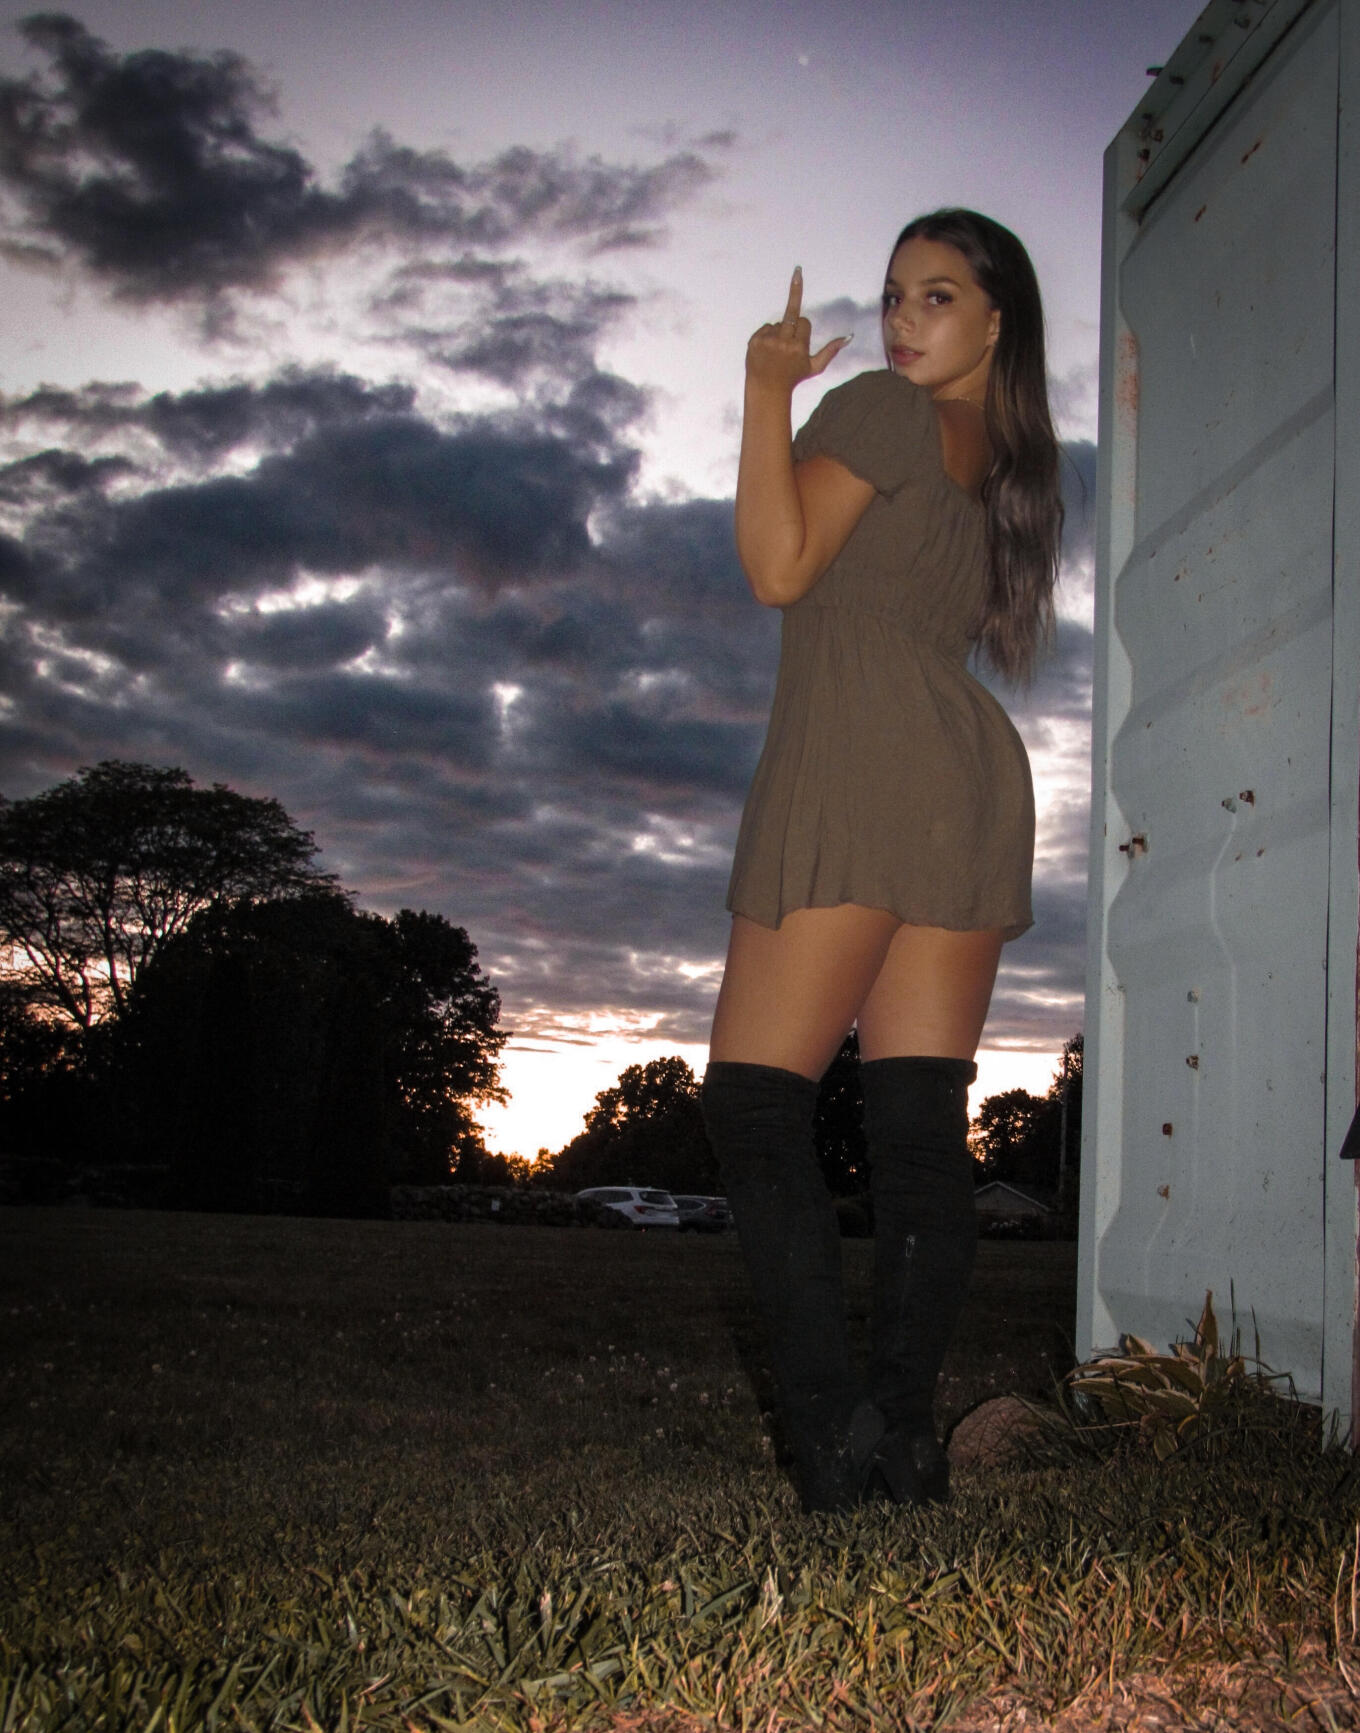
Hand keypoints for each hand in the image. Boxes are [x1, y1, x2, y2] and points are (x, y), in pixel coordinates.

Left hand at [745, 267, 850, 391]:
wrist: (766, 389)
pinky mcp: (754, 342)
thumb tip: (849, 336)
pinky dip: (766, 336)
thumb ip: (831, 351)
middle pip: (792, 314)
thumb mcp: (814, 367)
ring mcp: (767, 341)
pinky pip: (764, 328)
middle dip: (796, 291)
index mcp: (799, 347)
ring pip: (777, 324)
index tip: (800, 339)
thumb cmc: (793, 378)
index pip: (804, 323)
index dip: (803, 330)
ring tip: (775, 352)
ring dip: (778, 333)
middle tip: (798, 270)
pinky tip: (766, 350)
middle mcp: (784, 342)